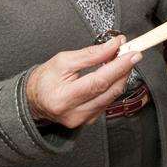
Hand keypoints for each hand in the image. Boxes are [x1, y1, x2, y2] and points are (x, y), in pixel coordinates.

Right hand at [25, 36, 140, 127]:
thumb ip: (90, 54)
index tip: (132, 53)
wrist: (34, 100)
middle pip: (109, 90)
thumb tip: (113, 46)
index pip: (99, 81)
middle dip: (124, 70)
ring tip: (122, 60)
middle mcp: (74, 113)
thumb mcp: (63, 60)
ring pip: (112, 96)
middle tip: (132, 53)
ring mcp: (83, 119)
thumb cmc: (45, 79)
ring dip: (121, 77)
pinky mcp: (89, 120)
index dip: (118, 67)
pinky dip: (113, 86)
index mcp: (63, 98)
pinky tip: (113, 74)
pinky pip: (107, 101)